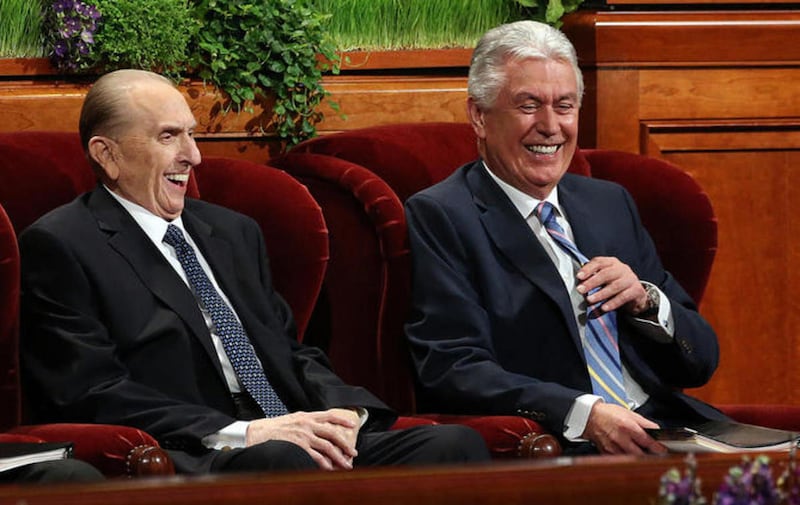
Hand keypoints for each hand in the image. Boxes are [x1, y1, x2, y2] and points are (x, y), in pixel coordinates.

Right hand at [245, 408, 360, 469]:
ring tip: (346, 465)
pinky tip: (330, 469)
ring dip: (339, 457)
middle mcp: (307, 424)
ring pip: (327, 446)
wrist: (257, 432)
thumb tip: (318, 428)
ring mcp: (303, 435)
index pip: (329, 415)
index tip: (352, 425)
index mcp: (307, 416)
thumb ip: (306, 422)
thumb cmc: (274, 428)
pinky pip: (315, 456)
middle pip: (332, 433)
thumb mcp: (293, 419)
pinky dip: (324, 463)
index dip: (342, 420)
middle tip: (353, 453)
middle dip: (345, 444)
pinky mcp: (298, 446)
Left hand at [576, 256, 647, 314]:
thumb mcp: (604, 278)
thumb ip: (593, 278)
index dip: (588, 269)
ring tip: (589, 300)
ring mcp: (630, 279)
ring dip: (600, 294)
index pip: (599, 262)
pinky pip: (623, 297)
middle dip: (591, 282)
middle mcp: (622, 268)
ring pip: (614, 286)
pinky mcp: (636, 290)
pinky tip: (604, 308)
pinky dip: (612, 303)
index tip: (578, 277)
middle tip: (580, 290)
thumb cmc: (615, 283)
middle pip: (606, 274)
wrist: (636, 293)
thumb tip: (579, 284)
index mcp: (611, 262)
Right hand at [582, 402, 666, 454]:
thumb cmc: (608, 413)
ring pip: (630, 458)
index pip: (647, 440)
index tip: (663, 450)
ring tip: (642, 453)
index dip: (657, 447)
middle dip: (649, 455)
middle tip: (655, 453)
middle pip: (640, 453)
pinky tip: (628, 453)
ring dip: (638, 457)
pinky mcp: (606, 452)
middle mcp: (620, 438)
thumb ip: (644, 422)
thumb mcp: (629, 413)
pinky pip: (620, 459)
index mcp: (627, 426)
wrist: (589, 416)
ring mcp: (612, 447)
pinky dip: (626, 457)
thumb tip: (657, 429)